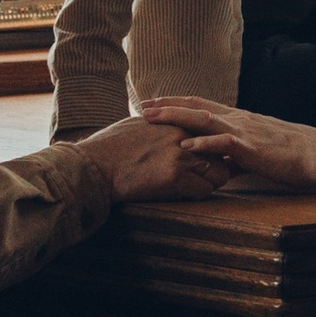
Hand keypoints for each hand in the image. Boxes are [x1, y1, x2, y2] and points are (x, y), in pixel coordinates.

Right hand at [72, 112, 233, 200]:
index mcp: (175, 121)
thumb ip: (159, 124)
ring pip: (219, 173)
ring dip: (210, 182)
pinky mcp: (174, 178)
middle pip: (220, 153)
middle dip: (216, 166)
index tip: (205, 159)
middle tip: (205, 177)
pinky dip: (198, 194)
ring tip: (195, 187)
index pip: (210, 133)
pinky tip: (184, 194)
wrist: (95, 165)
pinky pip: (204, 190)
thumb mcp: (139, 125)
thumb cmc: (110, 146)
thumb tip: (163, 125)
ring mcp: (180, 157)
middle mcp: (182, 136)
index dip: (210, 148)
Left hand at [140, 94, 315, 189]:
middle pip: (195, 106)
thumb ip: (234, 155)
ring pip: (203, 118)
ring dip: (175, 117)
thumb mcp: (255, 152)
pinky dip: (202, 143)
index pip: (201, 105)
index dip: (176, 103)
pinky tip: (184, 145)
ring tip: (152, 118)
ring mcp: (244, 130)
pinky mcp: (251, 146)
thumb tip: (218, 164)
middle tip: (141, 105)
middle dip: (167, 105)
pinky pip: (223, 142)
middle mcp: (237, 119)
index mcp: (238, 119)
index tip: (154, 104)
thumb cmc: (289, 155)